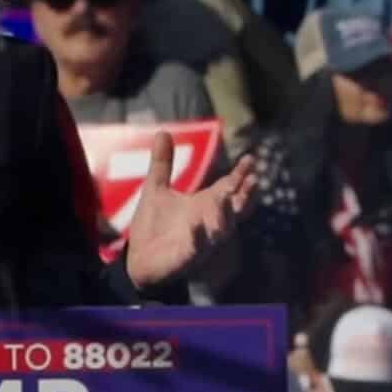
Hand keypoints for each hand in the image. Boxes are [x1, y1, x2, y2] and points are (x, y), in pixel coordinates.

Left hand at [122, 129, 257, 290]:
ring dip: (225, 215)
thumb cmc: (153, 226)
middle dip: (245, 195)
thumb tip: (162, 131)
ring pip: (222, 229)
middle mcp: (209, 222)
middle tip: (254, 179)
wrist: (138, 259)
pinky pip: (197, 247)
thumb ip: (162, 163)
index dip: (241, 174)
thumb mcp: (156, 189)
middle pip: (235, 208)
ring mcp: (201, 240)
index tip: (250, 158)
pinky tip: (196, 225)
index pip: (229, 187)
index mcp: (205, 204)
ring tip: (226, 198)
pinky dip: (199, 237)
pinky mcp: (187, 257)